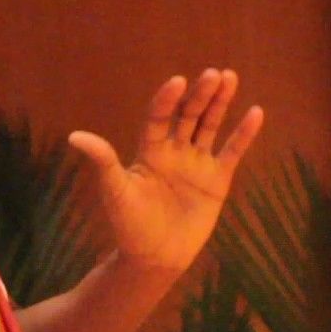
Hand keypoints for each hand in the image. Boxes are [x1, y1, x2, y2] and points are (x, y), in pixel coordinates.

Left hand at [69, 69, 263, 273]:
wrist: (155, 257)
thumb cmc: (129, 225)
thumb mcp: (115, 191)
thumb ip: (103, 161)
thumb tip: (74, 136)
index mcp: (149, 150)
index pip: (159, 117)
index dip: (167, 100)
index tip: (177, 82)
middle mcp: (174, 151)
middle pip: (189, 115)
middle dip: (200, 95)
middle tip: (212, 74)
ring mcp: (197, 163)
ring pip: (210, 125)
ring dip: (220, 102)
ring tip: (230, 77)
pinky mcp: (217, 179)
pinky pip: (232, 152)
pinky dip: (244, 134)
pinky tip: (256, 112)